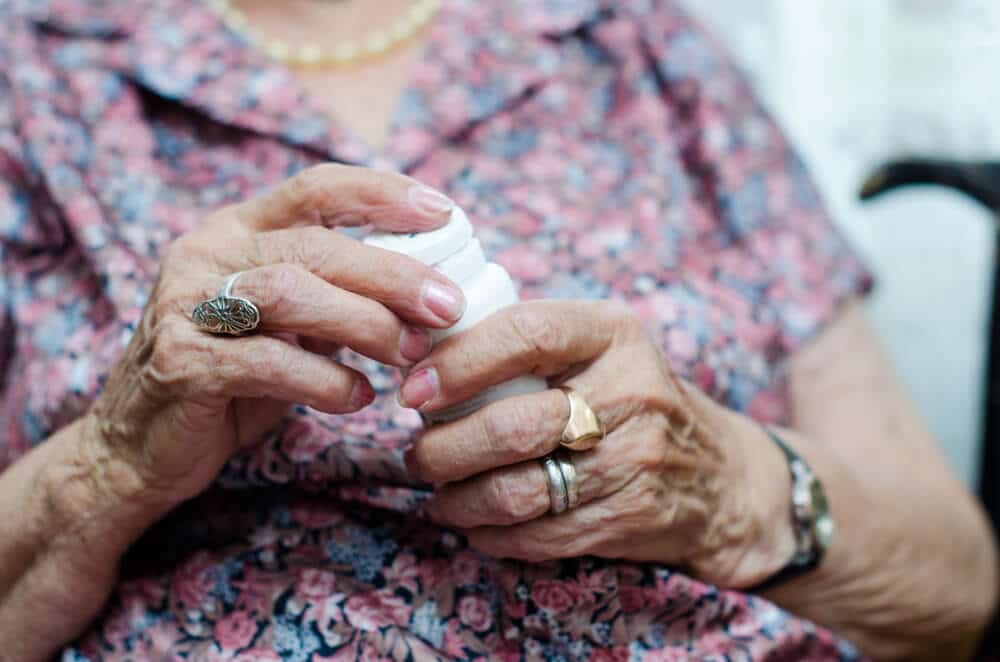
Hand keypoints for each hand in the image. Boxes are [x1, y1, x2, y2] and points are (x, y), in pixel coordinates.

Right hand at [89, 164, 465, 508]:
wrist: (142, 446)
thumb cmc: (233, 378)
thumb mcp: (289, 326)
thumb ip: (338, 297)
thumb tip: (430, 290)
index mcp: (237, 230)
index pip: (315, 189)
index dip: (382, 193)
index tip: (445, 211)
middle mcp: (207, 254)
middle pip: (314, 245)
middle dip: (392, 275)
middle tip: (447, 307)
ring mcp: (186, 305)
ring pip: (290, 293)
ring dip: (365, 323)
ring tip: (412, 354)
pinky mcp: (181, 362)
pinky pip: (266, 362)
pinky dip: (324, 381)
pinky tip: (358, 397)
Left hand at [402, 300, 794, 587]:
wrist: (720, 474)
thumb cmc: (634, 397)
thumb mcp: (601, 346)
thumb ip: (529, 342)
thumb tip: (423, 351)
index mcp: (614, 334)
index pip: (527, 334)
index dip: (458, 363)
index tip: (414, 389)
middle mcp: (631, 392)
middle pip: (514, 426)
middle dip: (444, 448)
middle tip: (417, 453)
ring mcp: (636, 460)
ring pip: (519, 491)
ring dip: (458, 498)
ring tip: (437, 490)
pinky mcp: (632, 517)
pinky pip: (539, 536)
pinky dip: (490, 534)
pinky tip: (474, 521)